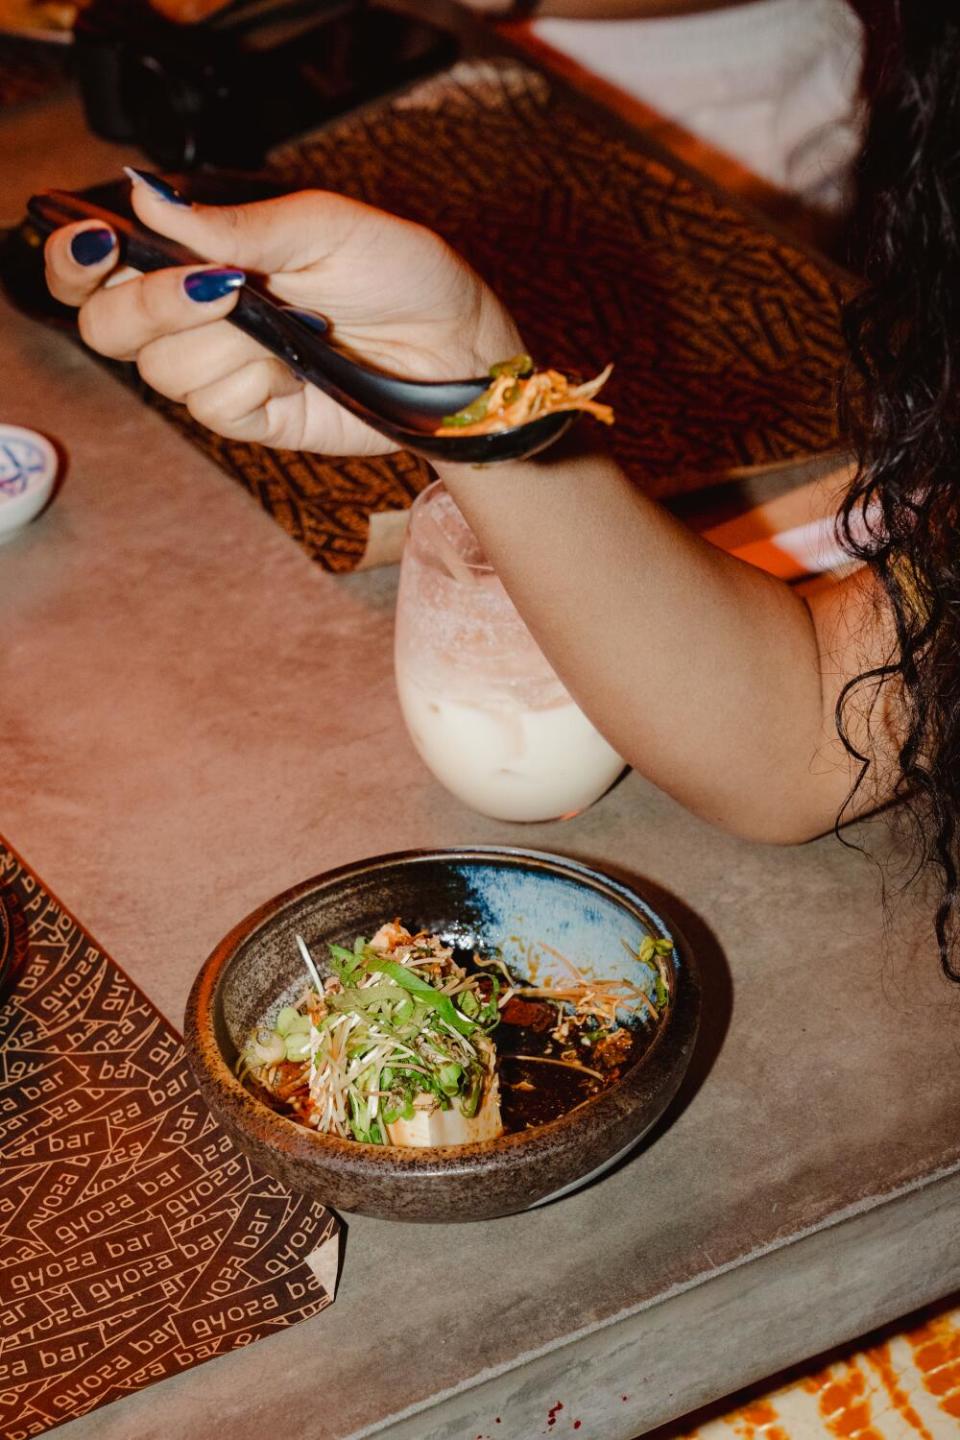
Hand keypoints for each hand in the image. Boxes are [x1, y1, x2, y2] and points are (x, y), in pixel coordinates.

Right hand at [44, 177, 522, 454]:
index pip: (102, 264)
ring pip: (163, 368)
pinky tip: (293, 367)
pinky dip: (249, 383)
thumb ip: (237, 224)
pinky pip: (212, 406)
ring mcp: (223, 369)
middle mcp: (199, 313)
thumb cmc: (402, 274)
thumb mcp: (325, 227)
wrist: (455, 349)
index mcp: (202, 253)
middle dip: (149, 305)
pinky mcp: (252, 418)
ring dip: (224, 343)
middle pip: (108, 325)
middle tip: (219, 288)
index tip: (97, 245)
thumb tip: (147, 197)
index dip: (79, 261)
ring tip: (291, 325)